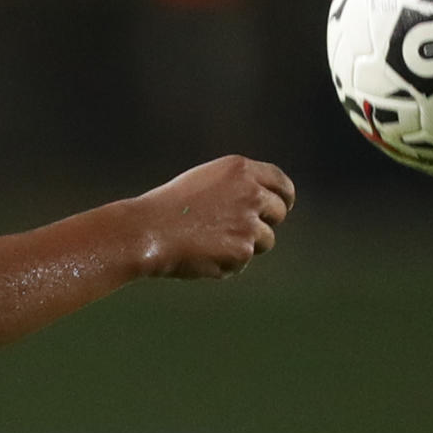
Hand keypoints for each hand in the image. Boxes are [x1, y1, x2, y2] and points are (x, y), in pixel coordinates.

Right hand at [136, 155, 295, 278]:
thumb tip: (260, 208)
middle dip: (266, 223)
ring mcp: (249, 222)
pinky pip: (242, 261)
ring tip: (209, 242)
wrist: (148, 230)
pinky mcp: (243, 250)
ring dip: (245, 245)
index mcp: (240, 169)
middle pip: (278, 211)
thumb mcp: (205, 182)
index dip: (284, 196)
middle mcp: (251, 192)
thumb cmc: (168, 207)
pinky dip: (226, 262)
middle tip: (242, 231)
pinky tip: (201, 254)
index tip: (282, 206)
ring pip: (265, 241)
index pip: (280, 182)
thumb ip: (236, 188)